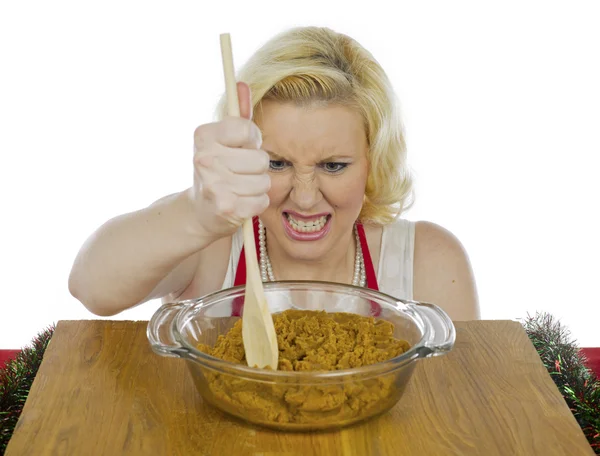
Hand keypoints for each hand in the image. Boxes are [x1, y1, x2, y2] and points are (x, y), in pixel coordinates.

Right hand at [191, 82, 270, 238]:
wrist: (200, 210)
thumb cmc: (218, 169)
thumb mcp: (223, 140)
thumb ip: (238, 115)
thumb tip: (242, 85)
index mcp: (204, 136)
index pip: (247, 129)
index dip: (251, 139)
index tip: (241, 146)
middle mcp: (205, 159)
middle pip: (261, 159)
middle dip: (256, 167)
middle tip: (239, 172)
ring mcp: (215, 185)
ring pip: (264, 182)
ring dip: (257, 186)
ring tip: (240, 188)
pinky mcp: (227, 208)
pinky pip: (262, 201)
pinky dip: (256, 203)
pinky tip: (241, 202)